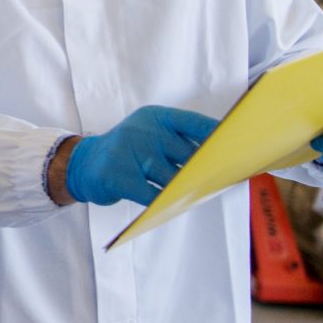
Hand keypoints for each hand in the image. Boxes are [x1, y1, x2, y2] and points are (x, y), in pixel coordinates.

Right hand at [64, 106, 219, 205]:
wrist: (82, 163)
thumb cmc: (127, 151)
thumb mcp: (150, 133)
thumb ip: (179, 143)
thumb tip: (219, 162)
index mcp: (156, 117)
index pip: (196, 124)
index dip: (220, 136)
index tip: (240, 148)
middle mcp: (144, 130)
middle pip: (189, 155)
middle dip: (208, 170)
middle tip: (227, 180)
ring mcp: (130, 153)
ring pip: (173, 178)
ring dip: (189, 190)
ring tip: (201, 195)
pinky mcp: (120, 177)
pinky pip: (153, 195)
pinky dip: (167, 203)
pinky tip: (174, 205)